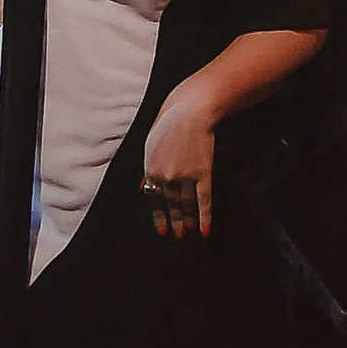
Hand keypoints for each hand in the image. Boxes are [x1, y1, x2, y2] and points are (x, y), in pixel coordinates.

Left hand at [142, 79, 217, 238]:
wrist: (190, 111)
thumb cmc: (168, 122)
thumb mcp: (150, 144)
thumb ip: (147, 168)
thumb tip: (142, 187)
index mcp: (151, 169)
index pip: (154, 199)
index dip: (159, 216)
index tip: (163, 230)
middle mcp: (166, 177)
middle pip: (171, 205)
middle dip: (175, 221)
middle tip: (177, 236)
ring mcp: (185, 177)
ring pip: (187, 205)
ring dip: (188, 221)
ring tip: (189, 232)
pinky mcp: (203, 173)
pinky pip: (204, 200)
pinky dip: (204, 217)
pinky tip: (205, 230)